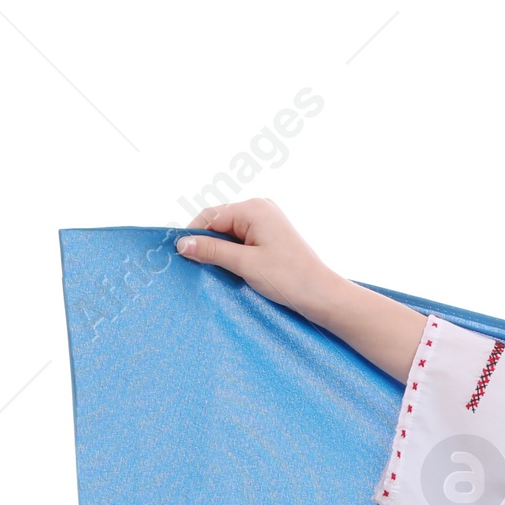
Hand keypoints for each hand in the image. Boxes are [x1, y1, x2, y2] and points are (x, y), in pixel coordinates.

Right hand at [176, 198, 337, 318]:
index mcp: (253, 208)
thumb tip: (182, 244)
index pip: (210, 216)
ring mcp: (268, 221)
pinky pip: (244, 241)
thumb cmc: (290, 279)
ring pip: (230, 233)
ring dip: (222, 251)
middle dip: (208, 244)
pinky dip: (235, 254)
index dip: (194, 235)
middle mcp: (260, 208)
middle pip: (219, 223)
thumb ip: (212, 252)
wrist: (324, 296)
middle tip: (197, 267)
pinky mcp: (272, 236)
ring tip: (219, 271)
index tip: (181, 256)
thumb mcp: (245, 265)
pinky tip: (233, 269)